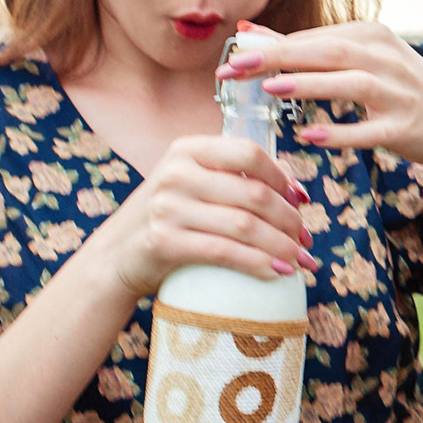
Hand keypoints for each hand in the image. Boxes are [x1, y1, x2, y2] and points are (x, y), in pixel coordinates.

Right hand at [85, 134, 312, 298]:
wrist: (117, 255)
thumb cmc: (172, 218)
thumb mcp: (196, 185)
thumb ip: (236, 179)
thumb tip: (298, 192)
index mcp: (188, 149)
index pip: (249, 153)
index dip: (282, 179)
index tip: (300, 202)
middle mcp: (176, 173)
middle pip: (253, 194)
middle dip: (290, 220)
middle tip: (305, 240)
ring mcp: (166, 206)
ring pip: (244, 226)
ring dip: (282, 246)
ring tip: (300, 261)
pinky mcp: (162, 241)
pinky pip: (224, 252)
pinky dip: (257, 264)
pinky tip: (276, 273)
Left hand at [227, 21, 422, 168]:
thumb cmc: (396, 89)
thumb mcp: (359, 60)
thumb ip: (308, 49)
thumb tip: (251, 33)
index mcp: (373, 35)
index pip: (315, 38)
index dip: (271, 47)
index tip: (232, 58)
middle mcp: (388, 59)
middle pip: (328, 52)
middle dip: (279, 58)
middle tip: (236, 68)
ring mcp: (399, 93)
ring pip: (350, 84)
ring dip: (310, 86)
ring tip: (271, 89)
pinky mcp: (405, 126)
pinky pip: (369, 130)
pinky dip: (340, 132)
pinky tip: (309, 135)